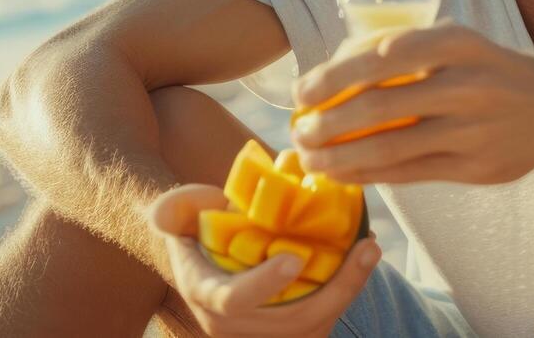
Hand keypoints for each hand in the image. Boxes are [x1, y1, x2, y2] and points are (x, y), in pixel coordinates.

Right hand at [148, 184, 382, 336]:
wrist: (208, 252)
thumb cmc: (198, 224)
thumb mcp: (181, 210)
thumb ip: (173, 208)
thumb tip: (164, 213)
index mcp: (206, 293)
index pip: (233, 301)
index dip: (263, 284)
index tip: (295, 257)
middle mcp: (232, 324)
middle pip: (291, 323)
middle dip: (335, 289)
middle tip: (366, 247)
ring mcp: (263, 333)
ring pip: (313, 328)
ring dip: (347, 292)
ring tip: (369, 250)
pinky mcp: (289, 332)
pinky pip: (322, 323)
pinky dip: (345, 294)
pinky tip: (362, 260)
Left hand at [290, 23, 533, 184]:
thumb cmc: (488, 70)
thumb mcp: (459, 41)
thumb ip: (407, 48)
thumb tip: (334, 71)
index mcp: (458, 42)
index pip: (382, 55)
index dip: (333, 76)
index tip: (301, 92)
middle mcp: (467, 83)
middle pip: (379, 104)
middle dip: (327, 121)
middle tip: (298, 130)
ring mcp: (472, 129)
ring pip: (390, 145)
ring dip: (339, 156)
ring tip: (309, 159)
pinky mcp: (473, 167)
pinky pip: (408, 173)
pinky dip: (369, 174)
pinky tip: (342, 174)